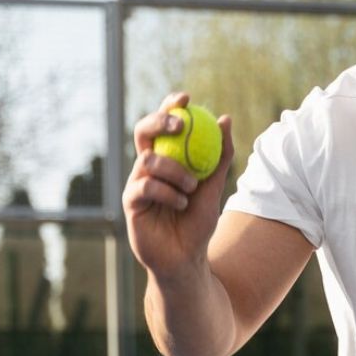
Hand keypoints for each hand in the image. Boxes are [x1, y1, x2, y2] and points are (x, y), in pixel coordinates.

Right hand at [122, 91, 233, 279]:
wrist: (186, 257)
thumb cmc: (198, 223)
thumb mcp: (215, 187)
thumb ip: (220, 156)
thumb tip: (225, 119)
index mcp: (166, 159)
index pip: (162, 125)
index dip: (169, 107)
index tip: (186, 98)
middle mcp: (147, 167)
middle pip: (143, 131)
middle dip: (160, 121)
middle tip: (181, 124)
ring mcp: (136, 183)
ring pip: (150, 159)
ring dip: (176, 171)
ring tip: (191, 189)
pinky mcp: (130, 202)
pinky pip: (146, 185)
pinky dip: (168, 192)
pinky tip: (181, 204)